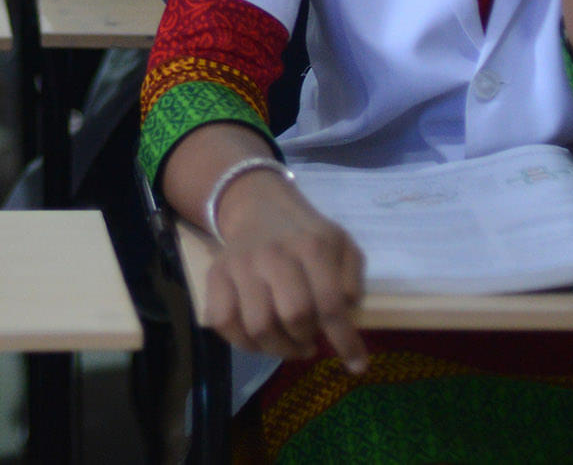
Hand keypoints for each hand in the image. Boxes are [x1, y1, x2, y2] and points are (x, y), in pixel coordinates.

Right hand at [203, 171, 367, 370]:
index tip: (356, 366)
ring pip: (257, 327)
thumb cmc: (307, 234)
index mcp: (312, 246)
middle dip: (306, 339)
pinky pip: (223, 322)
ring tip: (288, 343)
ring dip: (277, 348)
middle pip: (293, 317)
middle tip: (309, 340)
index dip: (345, 341)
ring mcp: (241, 265)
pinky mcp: (216, 275)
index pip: (330, 304)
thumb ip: (352, 280)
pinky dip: (241, 342)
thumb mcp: (342, 245)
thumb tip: (346, 314)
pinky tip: (258, 339)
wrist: (258, 206)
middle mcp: (274, 255)